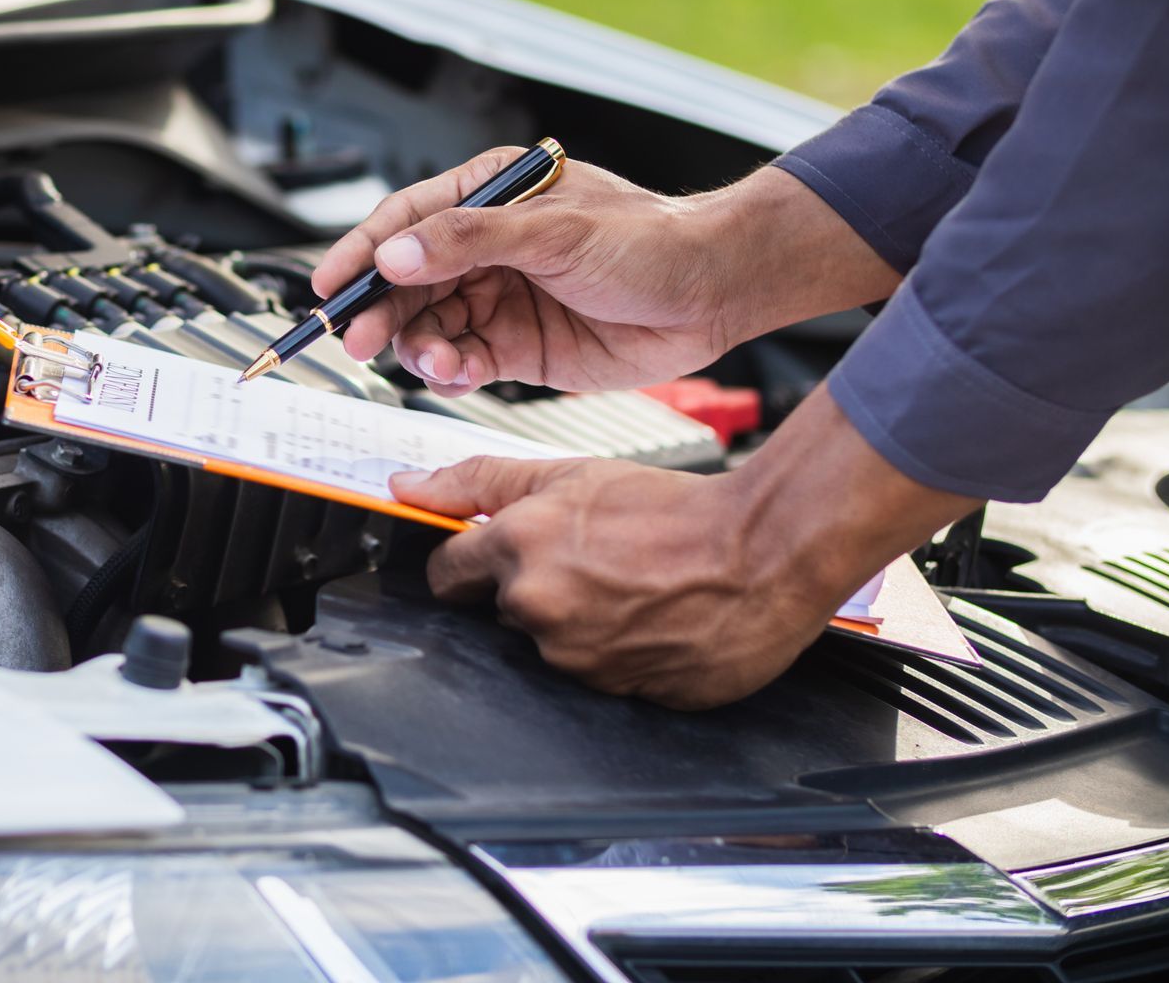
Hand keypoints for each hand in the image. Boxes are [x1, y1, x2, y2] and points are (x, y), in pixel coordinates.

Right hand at [313, 149, 901, 396]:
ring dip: (419, 346)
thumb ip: (470, 241)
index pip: (406, 222)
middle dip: (380, 310)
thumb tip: (398, 254)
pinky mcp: (517, 346)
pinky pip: (462, 360)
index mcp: (492, 195)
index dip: (361, 253)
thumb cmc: (651, 241)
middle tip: (357, 339)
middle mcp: (488, 246)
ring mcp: (500, 297)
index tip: (327, 286)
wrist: (714, 294)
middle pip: (407, 280)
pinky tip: (456, 375)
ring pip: (429, 325)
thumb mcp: (555, 232)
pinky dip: (450, 372)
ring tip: (431, 361)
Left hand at [391, 386, 978, 707]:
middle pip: (503, 612)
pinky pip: (598, 678)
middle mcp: (539, 611)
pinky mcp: (620, 697)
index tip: (486, 560)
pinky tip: (648, 621)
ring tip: (629, 589)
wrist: (763, 551)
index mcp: (517, 551)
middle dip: (531, 590)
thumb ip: (477, 482)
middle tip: (589, 562)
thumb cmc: (673, 508)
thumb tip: (405, 486)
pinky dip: (616, 654)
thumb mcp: (569, 472)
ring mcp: (579, 661)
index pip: (446, 576)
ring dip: (576, 624)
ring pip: (551, 647)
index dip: (466, 566)